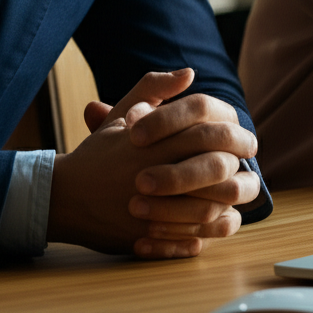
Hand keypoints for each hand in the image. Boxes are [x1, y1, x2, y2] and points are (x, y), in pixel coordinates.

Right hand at [47, 69, 258, 258]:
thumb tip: (190, 73)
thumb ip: (154, 89)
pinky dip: (214, 229)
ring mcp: (150, 210)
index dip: (233, 134)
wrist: (62, 196)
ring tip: (241, 193)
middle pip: (215, 168)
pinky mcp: (147, 239)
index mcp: (150, 142)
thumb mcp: (121, 115)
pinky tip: (222, 219)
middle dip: (241, 165)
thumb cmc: (97, 154)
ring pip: (211, 207)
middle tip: (250, 166)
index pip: (206, 132)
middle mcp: (153, 174)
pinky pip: (194, 238)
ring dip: (232, 200)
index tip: (246, 138)